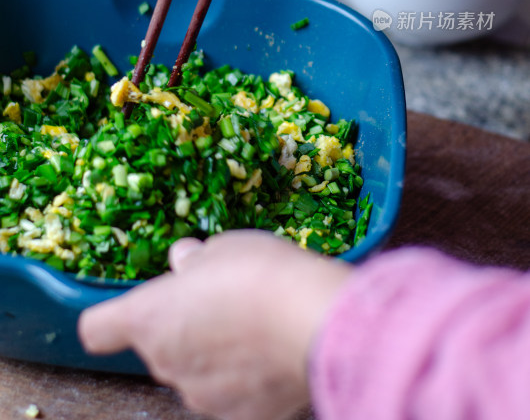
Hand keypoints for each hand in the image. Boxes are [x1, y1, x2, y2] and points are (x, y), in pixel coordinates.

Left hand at [78, 230, 350, 419]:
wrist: (316, 320)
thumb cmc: (260, 275)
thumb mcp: (221, 247)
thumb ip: (193, 261)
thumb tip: (184, 263)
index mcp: (149, 318)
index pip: (98, 328)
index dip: (114, 315)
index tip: (143, 302)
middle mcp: (165, 363)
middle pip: (157, 346)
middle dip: (182, 324)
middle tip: (220, 297)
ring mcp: (202, 396)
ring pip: (194, 371)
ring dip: (212, 353)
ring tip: (252, 325)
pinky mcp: (240, 417)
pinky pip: (230, 393)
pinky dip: (242, 378)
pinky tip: (270, 352)